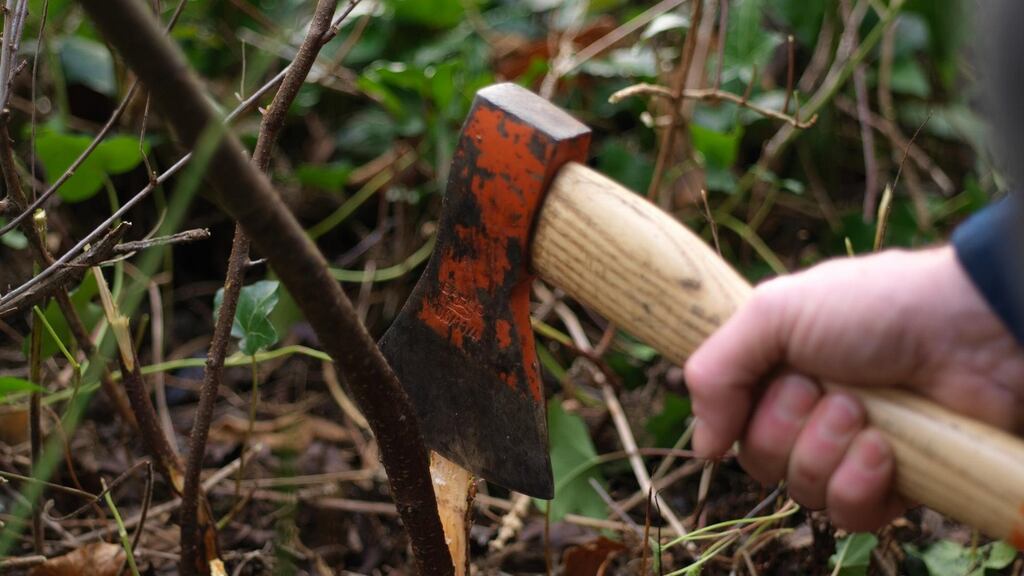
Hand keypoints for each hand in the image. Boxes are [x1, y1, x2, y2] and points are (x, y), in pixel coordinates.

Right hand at [684, 246, 1023, 530]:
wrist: (971, 330)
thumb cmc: (874, 307)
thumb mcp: (774, 312)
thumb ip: (715, 372)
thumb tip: (704, 448)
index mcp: (778, 371)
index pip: (731, 421)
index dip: (743, 413)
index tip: (778, 380)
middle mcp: (809, 413)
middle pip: (761, 461)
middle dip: (791, 426)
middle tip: (830, 390)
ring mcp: (851, 450)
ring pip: (802, 492)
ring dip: (827, 450)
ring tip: (865, 414)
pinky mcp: (893, 483)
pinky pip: (848, 514)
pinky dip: (861, 484)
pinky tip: (885, 449)